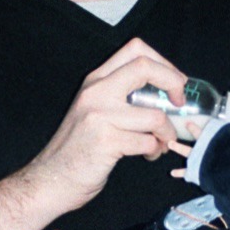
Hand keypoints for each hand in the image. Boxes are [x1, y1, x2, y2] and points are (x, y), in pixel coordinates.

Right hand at [27, 39, 187, 213]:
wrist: (51, 179)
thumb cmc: (76, 148)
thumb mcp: (91, 110)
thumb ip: (118, 95)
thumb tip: (162, 92)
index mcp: (95, 81)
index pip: (135, 50)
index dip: (163, 63)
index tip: (174, 83)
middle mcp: (96, 92)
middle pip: (146, 68)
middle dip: (174, 84)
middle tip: (179, 104)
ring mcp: (100, 116)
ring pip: (155, 115)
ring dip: (167, 133)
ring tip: (162, 142)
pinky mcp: (107, 142)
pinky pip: (148, 142)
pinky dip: (155, 150)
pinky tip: (148, 154)